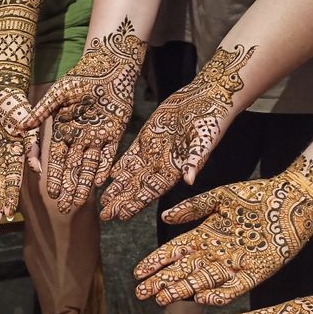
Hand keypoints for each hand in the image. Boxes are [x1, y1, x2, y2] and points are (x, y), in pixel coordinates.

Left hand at [0, 86, 35, 225]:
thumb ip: (31, 147)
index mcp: (18, 155)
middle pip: (0, 186)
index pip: (14, 181)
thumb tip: (36, 170)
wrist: (0, 91)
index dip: (11, 197)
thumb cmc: (18, 106)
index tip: (10, 213)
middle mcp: (3, 159)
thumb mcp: (28, 125)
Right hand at [25, 18, 144, 212]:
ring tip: (80, 203)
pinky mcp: (114, 133)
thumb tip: (20, 127)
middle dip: (69, 187)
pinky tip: (100, 183)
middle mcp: (79, 138)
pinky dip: (104, 168)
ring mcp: (97, 137)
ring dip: (85, 184)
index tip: (51, 192)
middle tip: (65, 208)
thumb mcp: (58, 94)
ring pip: (89, 166)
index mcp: (63, 130)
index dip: (54, 175)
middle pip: (73, 168)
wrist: (106, 67)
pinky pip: (108, 155)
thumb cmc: (79, 78)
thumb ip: (42, 111)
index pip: (57, 159)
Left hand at [100, 45, 255, 220]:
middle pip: (138, 187)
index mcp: (176, 169)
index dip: (137, 203)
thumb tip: (189, 180)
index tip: (122, 215)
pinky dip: (117, 166)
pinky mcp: (146, 138)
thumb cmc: (211, 120)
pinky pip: (129, 155)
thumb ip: (195, 160)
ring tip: (101, 201)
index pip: (152, 191)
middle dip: (122, 201)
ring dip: (117, 187)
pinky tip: (105, 176)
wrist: (207, 98)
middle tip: (104, 215)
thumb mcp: (204, 140)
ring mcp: (152, 152)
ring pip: (130, 174)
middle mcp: (162, 165)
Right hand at [133, 155, 312, 305]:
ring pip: (201, 281)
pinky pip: (233, 289)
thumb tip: (164, 218)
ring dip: (182, 290)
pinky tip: (200, 298)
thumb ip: (191, 208)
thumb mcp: (218, 198)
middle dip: (161, 282)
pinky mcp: (255, 273)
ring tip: (161, 299)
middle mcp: (216, 253)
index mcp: (205, 235)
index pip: (174, 252)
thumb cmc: (256, 195)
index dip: (156, 263)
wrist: (292, 200)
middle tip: (141, 293)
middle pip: (183, 271)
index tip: (138, 272)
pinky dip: (217, 295)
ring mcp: (234, 265)